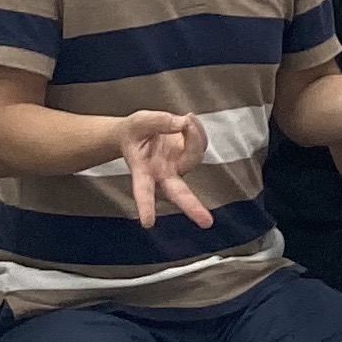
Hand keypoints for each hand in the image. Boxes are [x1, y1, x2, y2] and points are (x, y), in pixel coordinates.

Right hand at [112, 109, 217, 230]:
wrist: (135, 133)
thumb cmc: (134, 132)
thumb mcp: (138, 122)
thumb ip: (157, 122)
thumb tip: (181, 124)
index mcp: (143, 170)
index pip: (143, 190)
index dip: (145, 206)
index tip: (147, 222)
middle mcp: (162, 174)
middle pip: (178, 193)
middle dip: (192, 207)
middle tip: (206, 222)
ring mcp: (177, 167)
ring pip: (194, 157)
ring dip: (195, 136)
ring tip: (186, 118)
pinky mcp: (188, 158)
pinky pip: (200, 146)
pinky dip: (198, 132)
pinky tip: (189, 121)